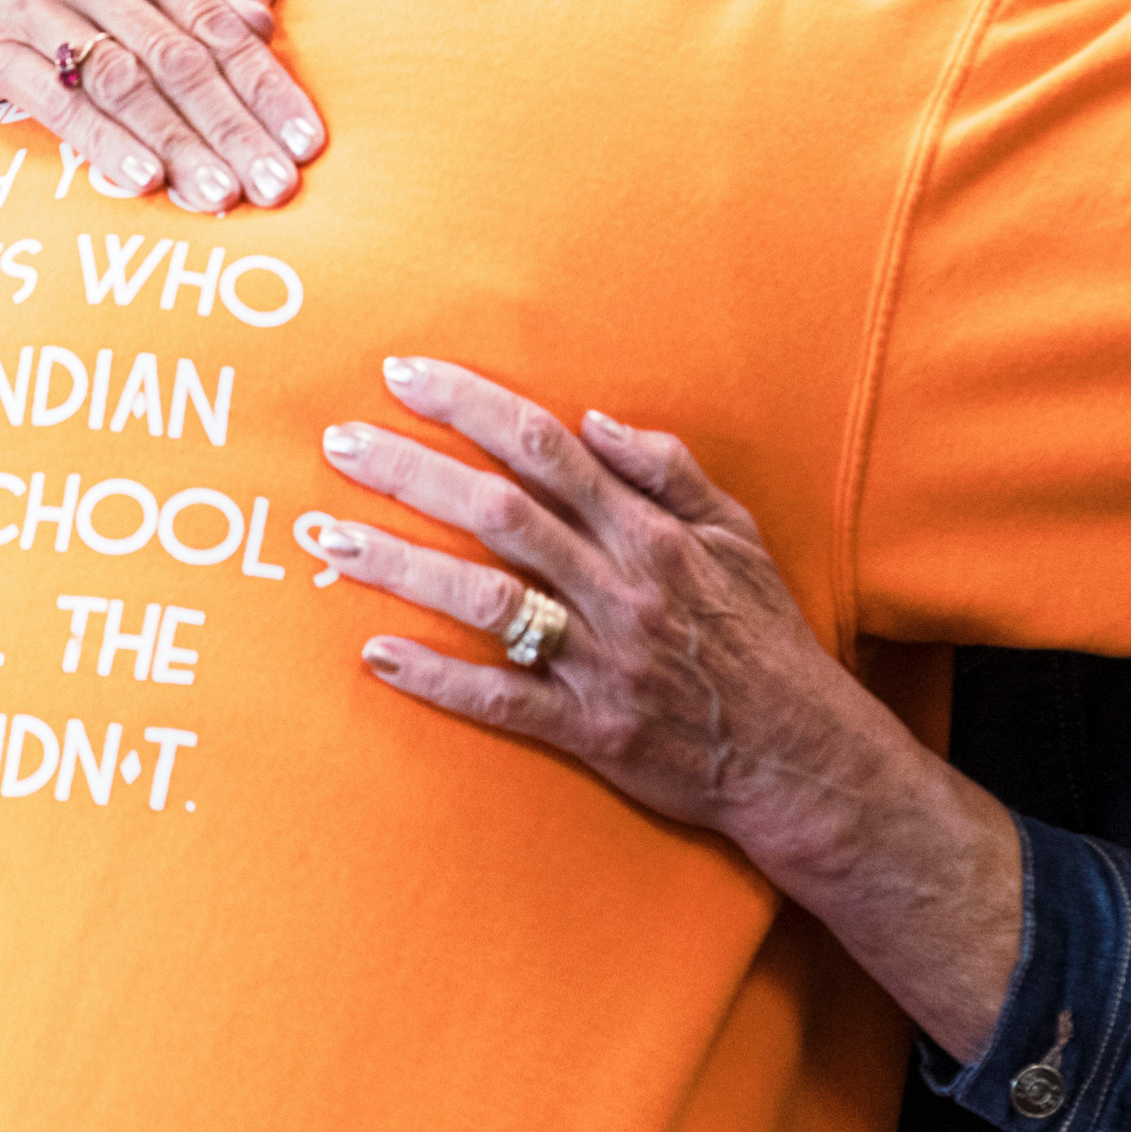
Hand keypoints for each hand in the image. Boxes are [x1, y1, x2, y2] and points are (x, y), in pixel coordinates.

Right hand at [0, 0, 324, 211]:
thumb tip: (264, 22)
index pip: (218, 22)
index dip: (267, 86)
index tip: (308, 144)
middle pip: (177, 57)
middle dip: (233, 128)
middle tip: (276, 186)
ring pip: (122, 82)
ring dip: (178, 143)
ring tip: (221, 194)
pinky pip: (57, 100)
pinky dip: (104, 141)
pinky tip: (144, 178)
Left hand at [312, 357, 883, 846]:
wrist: (801, 754)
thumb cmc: (765, 638)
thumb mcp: (740, 534)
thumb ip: (669, 471)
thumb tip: (594, 420)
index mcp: (652, 533)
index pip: (548, 449)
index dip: (472, 407)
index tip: (406, 377)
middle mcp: (621, 587)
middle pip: (499, 513)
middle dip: (412, 472)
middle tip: (339, 444)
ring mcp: (602, 661)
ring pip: (487, 600)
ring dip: (401, 566)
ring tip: (329, 537)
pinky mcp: (591, 730)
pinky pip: (503, 702)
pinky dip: (439, 678)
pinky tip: (377, 655)